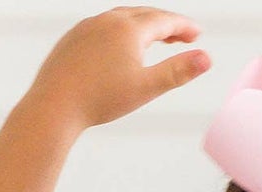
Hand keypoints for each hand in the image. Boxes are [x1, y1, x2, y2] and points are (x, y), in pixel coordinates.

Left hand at [29, 8, 208, 131]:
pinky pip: (102, 28)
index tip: (197, 33)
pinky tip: (121, 48)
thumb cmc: (99, 100)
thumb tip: (207, 58)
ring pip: (122, 19)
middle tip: (183, 36)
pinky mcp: (73, 38)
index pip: (164, 21)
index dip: (184, 27)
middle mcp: (108, 20)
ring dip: (143, 27)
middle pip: (144, 15)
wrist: (55, 105)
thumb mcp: (146, 88)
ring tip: (155, 40)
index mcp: (129, 28)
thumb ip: (177, 71)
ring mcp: (88, 27)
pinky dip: (120, 33)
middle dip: (166, 25)